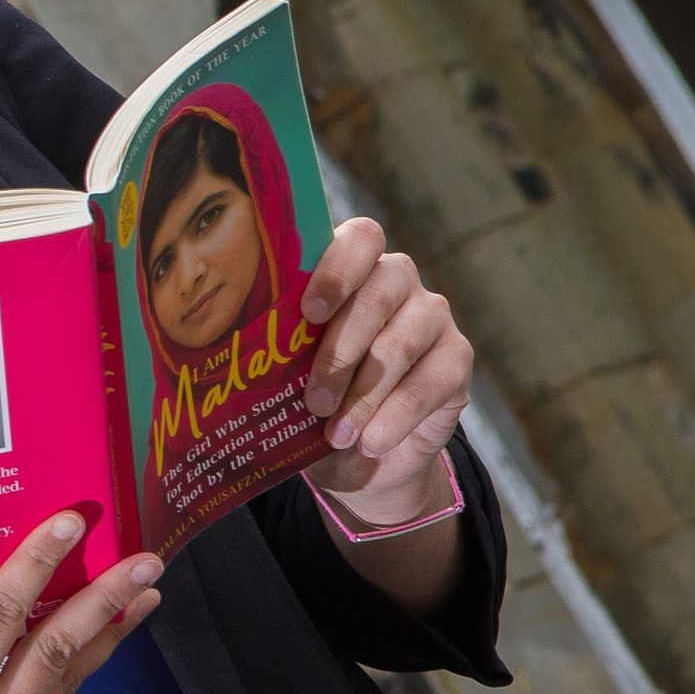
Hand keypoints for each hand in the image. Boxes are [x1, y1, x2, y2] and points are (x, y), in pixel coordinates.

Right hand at [0, 514, 163, 693]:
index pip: (1, 616)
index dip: (38, 563)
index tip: (69, 524)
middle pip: (58, 652)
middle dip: (106, 601)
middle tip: (144, 562)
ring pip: (68, 684)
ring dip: (106, 637)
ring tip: (140, 598)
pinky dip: (72, 673)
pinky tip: (89, 647)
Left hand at [297, 217, 472, 519]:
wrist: (359, 454)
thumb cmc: (310, 400)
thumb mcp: (287, 375)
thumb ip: (275, 351)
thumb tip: (236, 359)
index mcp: (350, 269)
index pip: (360, 239)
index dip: (337, 270)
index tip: (308, 312)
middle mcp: (397, 281)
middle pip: (377, 294)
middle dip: (339, 351)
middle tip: (314, 401)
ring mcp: (432, 316)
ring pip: (399, 345)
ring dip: (363, 395)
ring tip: (336, 434)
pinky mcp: (457, 358)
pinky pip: (429, 382)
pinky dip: (394, 418)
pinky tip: (370, 441)